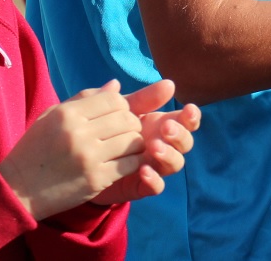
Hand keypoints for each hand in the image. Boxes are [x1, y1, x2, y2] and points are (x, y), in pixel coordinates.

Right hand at [0, 80, 145, 219]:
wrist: (16, 191)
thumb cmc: (34, 150)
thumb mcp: (50, 117)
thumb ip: (84, 99)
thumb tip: (116, 84)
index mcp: (67, 114)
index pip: (115, 99)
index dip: (122, 107)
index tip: (116, 117)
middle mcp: (78, 133)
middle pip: (128, 118)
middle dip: (132, 125)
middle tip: (123, 134)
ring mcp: (88, 157)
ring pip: (134, 140)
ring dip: (134, 144)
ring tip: (124, 149)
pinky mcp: (96, 180)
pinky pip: (131, 164)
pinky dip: (132, 163)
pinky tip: (121, 164)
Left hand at [92, 80, 200, 205]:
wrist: (78, 163)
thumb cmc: (104, 132)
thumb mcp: (119, 112)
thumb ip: (139, 99)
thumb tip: (168, 83)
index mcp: (162, 125)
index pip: (186, 121)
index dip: (192, 116)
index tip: (188, 108)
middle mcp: (164, 146)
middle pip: (186, 142)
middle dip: (180, 134)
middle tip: (166, 128)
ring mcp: (154, 166)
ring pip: (175, 164)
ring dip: (169, 155)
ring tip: (154, 147)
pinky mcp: (141, 186)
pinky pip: (156, 187)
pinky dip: (154, 180)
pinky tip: (144, 171)